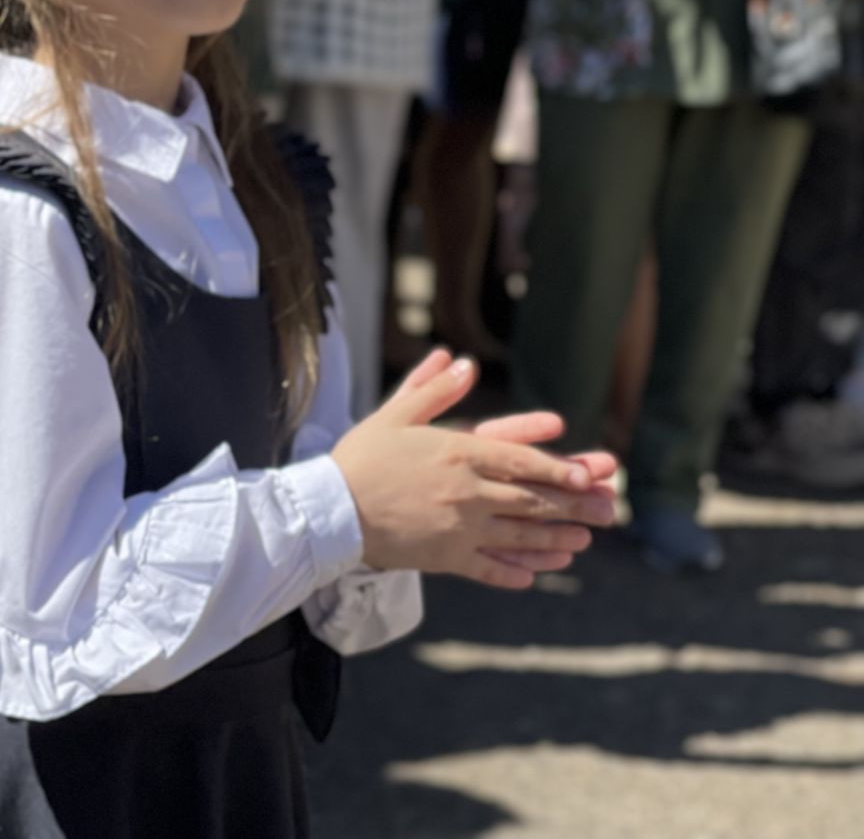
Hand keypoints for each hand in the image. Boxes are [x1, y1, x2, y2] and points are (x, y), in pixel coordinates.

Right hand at [331, 351, 617, 588]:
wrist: (330, 511)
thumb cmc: (360, 458)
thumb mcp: (394, 416)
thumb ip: (433, 391)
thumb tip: (462, 363)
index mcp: (457, 454)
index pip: (520, 462)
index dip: (557, 469)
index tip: (586, 475)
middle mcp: (468, 493)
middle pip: (532, 500)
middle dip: (573, 506)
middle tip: (608, 511)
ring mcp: (460, 530)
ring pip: (520, 536)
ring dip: (556, 539)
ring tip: (583, 541)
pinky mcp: (447, 559)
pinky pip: (490, 569)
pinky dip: (516, 572)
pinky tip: (535, 575)